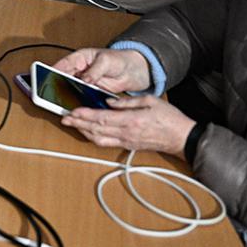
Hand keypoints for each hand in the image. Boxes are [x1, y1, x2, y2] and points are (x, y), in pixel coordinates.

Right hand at [52, 47, 151, 93]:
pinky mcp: (91, 91)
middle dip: (57, 86)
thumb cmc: (119, 59)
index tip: (45, 78)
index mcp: (80, 58)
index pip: (63, 64)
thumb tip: (85, 79)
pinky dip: (78, 101)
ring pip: (71, 88)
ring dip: (67, 95)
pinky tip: (76, 106)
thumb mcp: (106, 61)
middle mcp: (80, 70)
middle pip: (63, 78)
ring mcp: (84, 81)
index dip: (53, 71)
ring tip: (62, 102)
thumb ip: (94, 70)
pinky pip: (81, 96)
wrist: (133, 71)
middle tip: (50, 94)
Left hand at [62, 96, 195, 156]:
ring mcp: (127, 141)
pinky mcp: (128, 145)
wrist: (182, 138)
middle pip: (97, 129)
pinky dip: (94, 137)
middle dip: (78, 123)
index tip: (73, 111)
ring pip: (99, 139)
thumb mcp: (151, 101)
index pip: (103, 118)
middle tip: (64, 118)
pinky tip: (87, 132)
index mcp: (132, 120)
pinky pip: (106, 143)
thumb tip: (109, 102)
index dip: (86, 116)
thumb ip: (128, 101)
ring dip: (83, 131)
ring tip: (72, 124)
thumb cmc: (170, 118)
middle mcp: (127, 133)